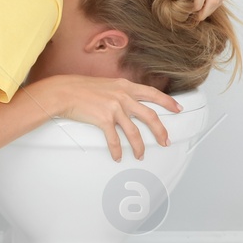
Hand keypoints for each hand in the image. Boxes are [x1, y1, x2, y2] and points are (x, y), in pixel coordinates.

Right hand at [41, 74, 181, 161]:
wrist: (64, 92)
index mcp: (125, 86)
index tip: (178, 109)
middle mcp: (123, 96)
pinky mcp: (104, 119)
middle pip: (150, 116)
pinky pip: (114, 140)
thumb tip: (129, 102)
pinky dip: (117, 151)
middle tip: (166, 141)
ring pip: (134, 132)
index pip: (152, 93)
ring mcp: (114, 108)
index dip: (167, 102)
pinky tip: (118, 157)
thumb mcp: (106, 84)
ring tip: (141, 156)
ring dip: (139, 147)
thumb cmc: (81, 88)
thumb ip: (119, 92)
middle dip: (161, 131)